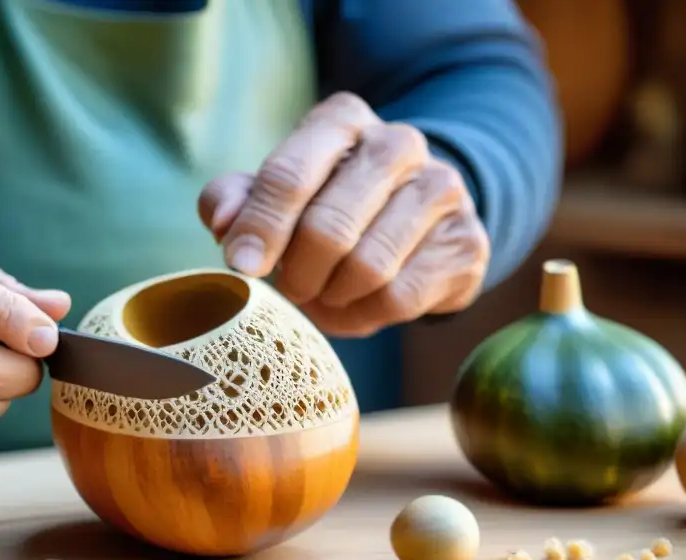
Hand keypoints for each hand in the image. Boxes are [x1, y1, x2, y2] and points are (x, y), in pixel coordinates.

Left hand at [198, 92, 489, 336]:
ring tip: (327, 291)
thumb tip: (220, 221)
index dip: (260, 228)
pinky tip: (361, 303)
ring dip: (332, 296)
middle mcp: (399, 143)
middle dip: (298, 273)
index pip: (289, 175)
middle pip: (327, 229)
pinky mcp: (465, 242)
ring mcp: (441, 189)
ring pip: (367, 268)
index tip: (241, 267)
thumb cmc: (329, 203)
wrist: (419, 220)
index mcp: (342, 120)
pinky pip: (398, 297)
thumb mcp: (280, 194)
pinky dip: (366, 314)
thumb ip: (238, 199)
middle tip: (292, 286)